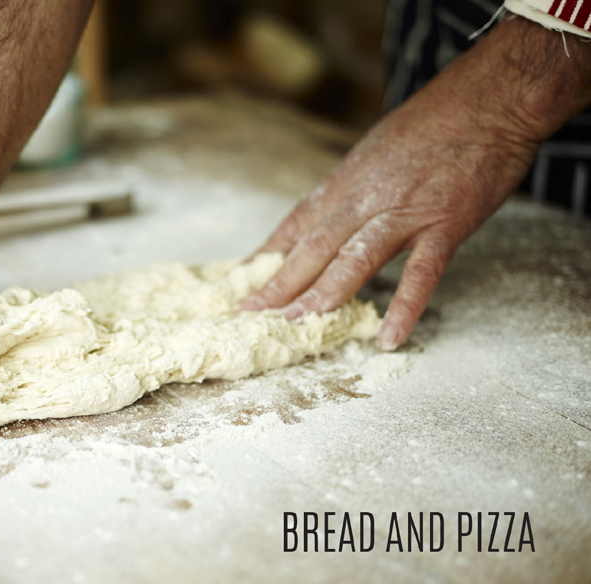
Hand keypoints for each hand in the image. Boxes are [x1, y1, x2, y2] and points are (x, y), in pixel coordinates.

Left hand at [239, 17, 578, 349]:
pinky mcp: (445, 223)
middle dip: (279, 283)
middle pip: (313, 246)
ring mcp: (404, 212)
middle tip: (250, 313)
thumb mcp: (379, 146)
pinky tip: (388, 337)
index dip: (269, 253)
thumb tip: (337, 209)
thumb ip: (357, 182)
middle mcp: (366, 197)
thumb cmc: (438, 117)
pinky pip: (420, 273)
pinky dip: (404, 306)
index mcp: (349, 180)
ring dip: (320, 294)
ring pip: (352, 259)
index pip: (298, 222)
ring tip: (294, 326)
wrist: (490, 96)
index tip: (243, 278)